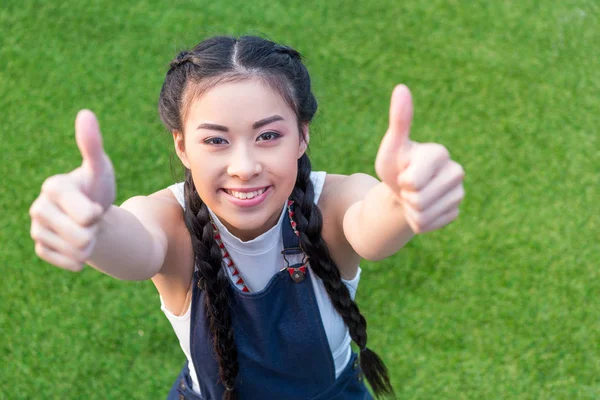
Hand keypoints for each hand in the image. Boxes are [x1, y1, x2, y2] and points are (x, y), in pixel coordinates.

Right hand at [29, 110, 115, 270]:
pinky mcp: (41, 248)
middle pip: (81, 237)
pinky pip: (70, 262)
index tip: (95, 207)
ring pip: (77, 252)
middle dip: (95, 231)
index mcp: (53, 186)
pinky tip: (79, 244)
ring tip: (86, 229)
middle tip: (92, 219)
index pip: (86, 215)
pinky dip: (82, 258)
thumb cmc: (97, 188)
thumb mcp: (99, 168)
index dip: (97, 214)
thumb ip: (92, 145)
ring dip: (90, 245)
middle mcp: (39, 207)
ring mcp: (37, 229)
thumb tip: (85, 114)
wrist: (93, 214)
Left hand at [375, 85, 464, 233]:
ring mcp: (458, 194)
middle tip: (407, 188)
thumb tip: (401, 87)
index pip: (415, 180)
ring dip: (410, 211)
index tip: (404, 174)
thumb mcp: (392, 146)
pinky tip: (420, 210)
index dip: (403, 181)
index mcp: (440, 153)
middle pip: (419, 199)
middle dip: (406, 197)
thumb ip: (399, 120)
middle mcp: (456, 172)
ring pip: (424, 214)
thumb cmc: (395, 167)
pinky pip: (429, 225)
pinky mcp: (455, 213)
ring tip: (412, 199)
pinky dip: (417, 222)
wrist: (401, 193)